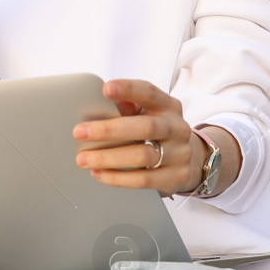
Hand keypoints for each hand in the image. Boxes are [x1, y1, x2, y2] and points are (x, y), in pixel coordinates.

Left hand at [71, 79, 224, 196]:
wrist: (189, 159)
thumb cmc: (156, 131)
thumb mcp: (147, 113)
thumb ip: (127, 106)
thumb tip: (97, 101)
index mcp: (168, 106)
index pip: (149, 93)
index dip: (129, 89)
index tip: (106, 89)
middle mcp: (177, 128)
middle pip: (145, 127)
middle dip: (109, 130)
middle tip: (79, 132)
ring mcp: (179, 154)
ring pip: (143, 156)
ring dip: (108, 158)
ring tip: (83, 159)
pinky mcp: (175, 177)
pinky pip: (143, 180)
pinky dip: (117, 178)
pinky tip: (98, 173)